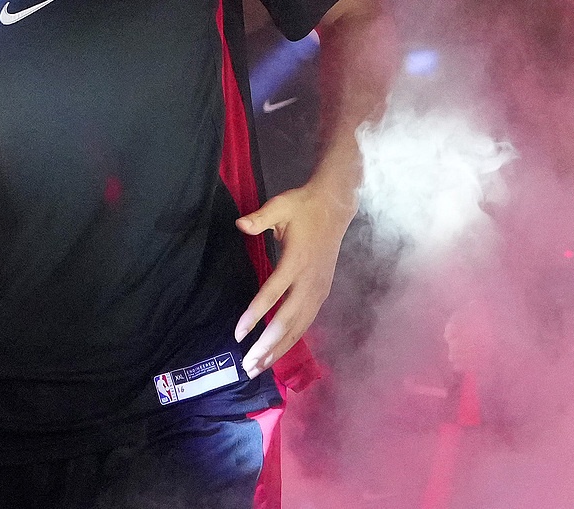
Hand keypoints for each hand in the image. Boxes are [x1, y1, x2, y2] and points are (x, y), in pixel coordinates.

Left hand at [234, 185, 351, 378]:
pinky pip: (306, 323)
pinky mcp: (322, 293)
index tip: (239, 334)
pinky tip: (278, 354)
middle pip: (287, 321)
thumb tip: (239, 224)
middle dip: (267, 346)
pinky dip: (292, 341)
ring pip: (298, 328)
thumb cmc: (303, 206)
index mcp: (296, 261)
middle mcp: (309, 281)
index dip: (255, 315)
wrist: (335, 207)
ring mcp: (318, 290)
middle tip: (247, 366)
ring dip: (279, 350)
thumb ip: (260, 218)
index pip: (273, 293)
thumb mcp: (280, 205)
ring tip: (258, 368)